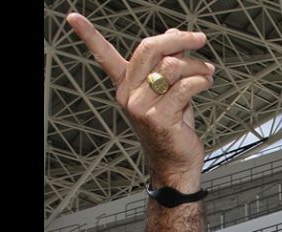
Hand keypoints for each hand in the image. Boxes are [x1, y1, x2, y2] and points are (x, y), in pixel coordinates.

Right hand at [66, 13, 214, 190]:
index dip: (88, 35)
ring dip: (197, 66)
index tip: (73, 18)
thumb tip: (175, 34)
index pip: (103, 56)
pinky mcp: (159, 117)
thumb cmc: (174, 127)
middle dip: (179, 40)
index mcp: (125, 84)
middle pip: (149, 49)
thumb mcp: (171, 88)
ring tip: (207, 72)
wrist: (176, 163)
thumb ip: (169, 61)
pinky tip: (207, 83)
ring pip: (172, 67)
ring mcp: (141, 106)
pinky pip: (185, 86)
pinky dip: (202, 80)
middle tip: (200, 39)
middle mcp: (128, 94)